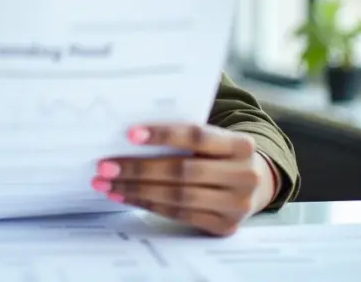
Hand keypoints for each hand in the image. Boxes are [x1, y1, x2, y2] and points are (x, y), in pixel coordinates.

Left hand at [93, 124, 276, 235]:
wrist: (255, 182)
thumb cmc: (219, 153)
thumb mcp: (214, 139)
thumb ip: (185, 136)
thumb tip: (130, 135)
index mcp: (240, 145)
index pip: (197, 136)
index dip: (163, 135)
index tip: (130, 134)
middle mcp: (244, 175)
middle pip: (182, 170)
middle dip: (138, 168)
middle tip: (104, 166)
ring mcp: (237, 204)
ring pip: (178, 196)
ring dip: (136, 189)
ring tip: (106, 184)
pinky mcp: (225, 226)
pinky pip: (179, 214)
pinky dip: (148, 204)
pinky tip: (125, 196)